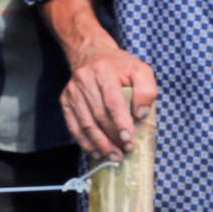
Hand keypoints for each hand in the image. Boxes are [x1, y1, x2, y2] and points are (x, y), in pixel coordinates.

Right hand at [60, 42, 156, 160]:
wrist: (92, 55)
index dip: (120, 123)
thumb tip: (140, 115)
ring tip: (113, 156)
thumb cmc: (120, 67)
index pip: (112, 101)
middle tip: (124, 152)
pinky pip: (73, 126)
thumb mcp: (140, 70)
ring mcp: (72, 91)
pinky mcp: (65, 100)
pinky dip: (84, 142)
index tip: (128, 140)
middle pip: (98, 115)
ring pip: (86, 124)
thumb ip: (146, 90)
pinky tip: (96, 152)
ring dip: (100, 144)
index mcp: (104, 71)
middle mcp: (84, 80)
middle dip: (112, 138)